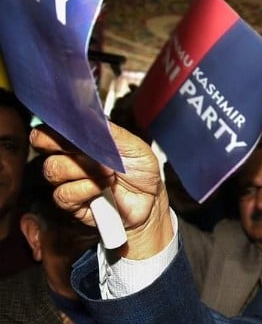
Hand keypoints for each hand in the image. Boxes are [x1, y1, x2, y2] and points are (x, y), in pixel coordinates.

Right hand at [31, 122, 172, 258]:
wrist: (151, 199)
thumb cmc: (141, 171)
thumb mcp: (133, 145)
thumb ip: (110, 133)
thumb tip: (90, 119)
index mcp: (80, 144)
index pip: (49, 135)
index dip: (49, 133)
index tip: (64, 132)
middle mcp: (70, 162)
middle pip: (48, 154)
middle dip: (70, 150)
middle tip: (94, 152)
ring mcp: (70, 183)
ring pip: (54, 171)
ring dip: (84, 170)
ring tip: (110, 173)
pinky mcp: (72, 204)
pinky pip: (64, 194)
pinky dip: (85, 188)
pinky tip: (103, 187)